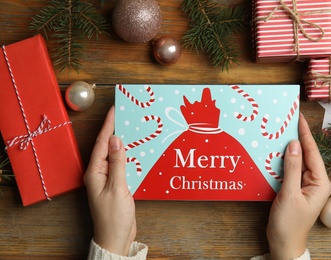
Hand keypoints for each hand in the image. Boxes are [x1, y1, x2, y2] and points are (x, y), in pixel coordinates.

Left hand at [84, 106, 135, 255]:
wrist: (116, 238)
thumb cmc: (113, 216)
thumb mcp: (117, 187)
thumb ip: (117, 163)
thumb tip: (115, 139)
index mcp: (95, 172)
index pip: (101, 143)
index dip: (108, 125)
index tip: (115, 109)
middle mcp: (99, 173)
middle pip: (107, 146)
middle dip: (116, 130)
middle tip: (126, 115)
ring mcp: (108, 179)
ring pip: (116, 155)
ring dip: (124, 143)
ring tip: (133, 128)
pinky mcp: (117, 184)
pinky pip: (122, 165)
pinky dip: (129, 156)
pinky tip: (137, 150)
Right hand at [267, 113, 330, 259]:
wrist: (283, 243)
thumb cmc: (289, 223)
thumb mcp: (290, 194)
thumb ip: (292, 168)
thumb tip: (293, 144)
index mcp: (320, 182)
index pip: (312, 152)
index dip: (305, 134)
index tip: (298, 117)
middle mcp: (315, 181)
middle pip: (305, 155)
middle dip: (296, 138)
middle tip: (286, 121)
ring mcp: (304, 185)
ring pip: (296, 161)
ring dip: (287, 149)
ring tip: (279, 133)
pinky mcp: (294, 189)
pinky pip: (290, 170)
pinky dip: (282, 161)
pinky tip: (274, 153)